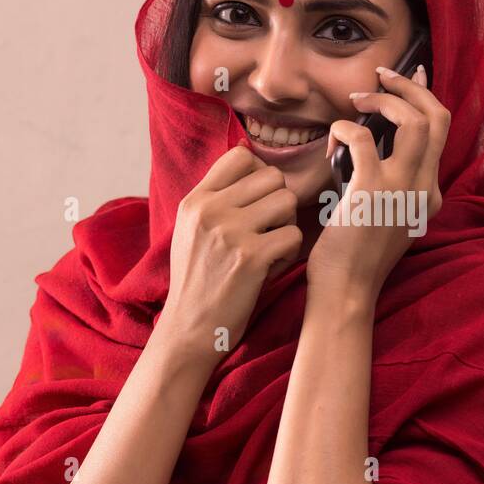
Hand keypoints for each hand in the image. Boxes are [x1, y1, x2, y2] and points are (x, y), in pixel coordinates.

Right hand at [158, 144, 303, 356]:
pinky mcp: (250, 258)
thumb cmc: (198, 279)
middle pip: (273, 177)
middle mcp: (210, 210)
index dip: (259, 176)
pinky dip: (289, 254)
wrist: (189, 328)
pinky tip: (269, 268)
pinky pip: (294, 236)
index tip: (257, 202)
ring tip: (269, 247)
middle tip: (267, 230)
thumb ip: (216, 197)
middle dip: (278, 203)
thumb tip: (250, 159)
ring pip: (288, 201)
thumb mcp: (191, 229)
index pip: (242, 156)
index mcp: (195, 200)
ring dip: (287, 226)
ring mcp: (230, 232)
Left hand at [309, 63, 448, 299]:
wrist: (346, 291)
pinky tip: (330, 140)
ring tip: (358, 99)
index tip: (409, 77)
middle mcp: (425, 188)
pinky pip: (360, 137)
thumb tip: (373, 142)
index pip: (441, 131)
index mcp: (430, 194)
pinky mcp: (373, 190)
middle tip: (384, 75)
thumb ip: (391, 183)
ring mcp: (403, 188)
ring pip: (413, 120)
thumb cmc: (354, 256)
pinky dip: (342, 129)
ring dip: (383, 100)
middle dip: (410, 87)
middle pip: (437, 117)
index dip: (425, 97)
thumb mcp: (386, 215)